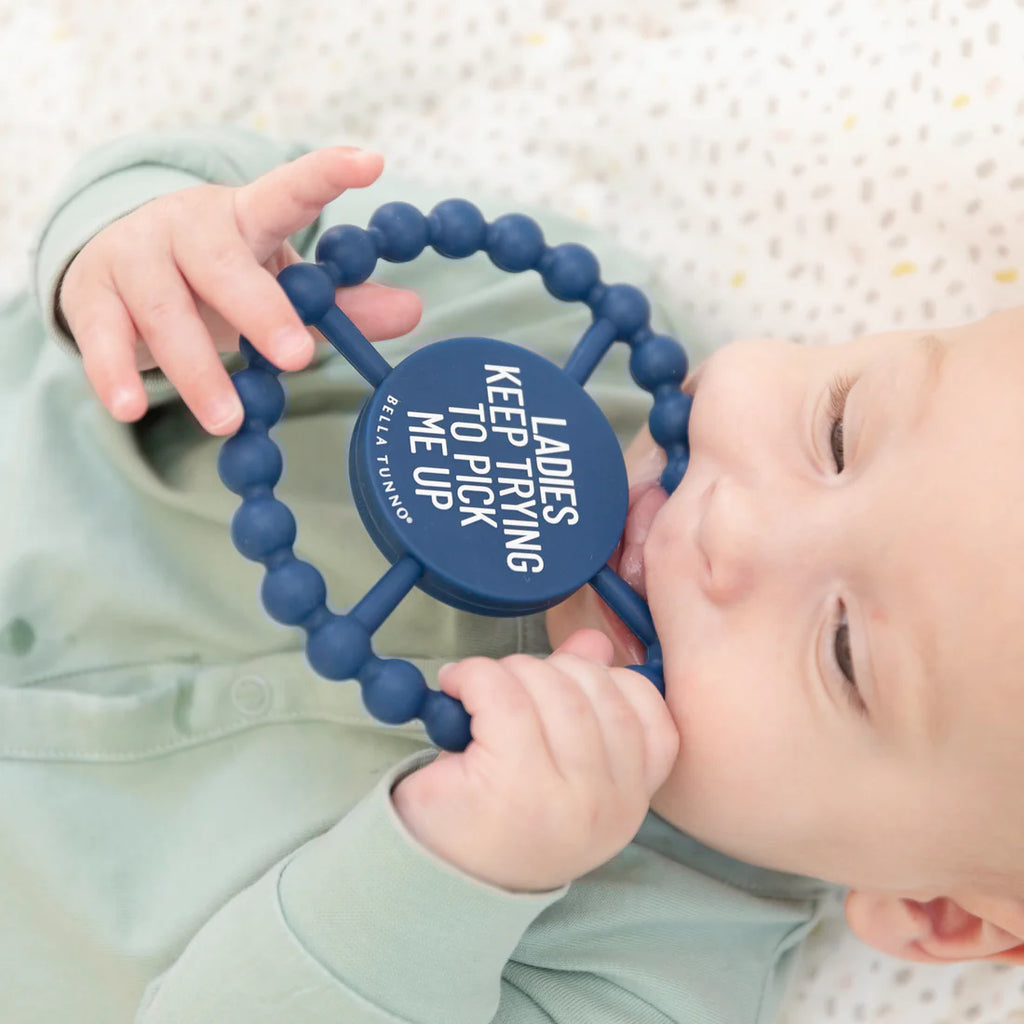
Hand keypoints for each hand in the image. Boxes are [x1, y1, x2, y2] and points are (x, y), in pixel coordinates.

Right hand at [59, 147, 421, 433]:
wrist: (115, 263)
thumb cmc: (215, 276)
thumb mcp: (275, 282)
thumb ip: (339, 302)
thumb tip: (413, 311)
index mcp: (243, 216)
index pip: (288, 190)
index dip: (325, 175)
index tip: (372, 163)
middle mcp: (185, 227)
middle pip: (221, 262)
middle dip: (260, 309)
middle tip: (295, 356)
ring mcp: (133, 257)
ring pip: (163, 310)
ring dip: (197, 368)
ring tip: (228, 420)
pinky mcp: (91, 295)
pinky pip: (102, 336)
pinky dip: (115, 372)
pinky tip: (130, 407)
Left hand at [391, 629, 679, 891]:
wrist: (439, 883)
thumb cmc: (504, 819)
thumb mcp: (559, 768)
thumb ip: (588, 700)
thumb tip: (596, 639)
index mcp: (630, 801)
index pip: (651, 714)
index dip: (608, 679)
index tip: (563, 683)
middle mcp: (608, 803)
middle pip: (593, 688)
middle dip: (546, 669)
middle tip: (507, 687)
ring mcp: (563, 797)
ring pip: (550, 686)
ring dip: (509, 671)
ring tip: (480, 692)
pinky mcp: (510, 784)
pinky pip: (502, 695)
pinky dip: (476, 676)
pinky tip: (458, 687)